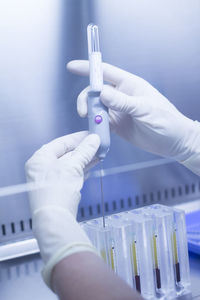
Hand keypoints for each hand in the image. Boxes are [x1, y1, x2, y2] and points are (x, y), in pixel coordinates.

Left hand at [25, 131, 99, 287]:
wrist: (55, 219)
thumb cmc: (56, 193)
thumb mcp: (72, 167)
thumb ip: (84, 151)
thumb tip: (94, 140)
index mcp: (40, 159)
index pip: (61, 142)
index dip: (77, 138)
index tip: (90, 135)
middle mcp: (43, 168)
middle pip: (66, 153)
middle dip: (83, 149)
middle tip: (97, 144)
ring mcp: (50, 179)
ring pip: (70, 164)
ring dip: (85, 159)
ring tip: (99, 153)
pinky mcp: (58, 189)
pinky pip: (71, 174)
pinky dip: (82, 169)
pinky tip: (92, 165)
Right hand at [67, 60, 199, 174]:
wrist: (173, 142)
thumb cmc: (166, 121)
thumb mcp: (145, 109)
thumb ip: (123, 102)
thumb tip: (102, 93)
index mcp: (130, 85)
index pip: (105, 72)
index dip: (88, 68)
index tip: (72, 66)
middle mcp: (121, 97)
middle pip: (95, 92)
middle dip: (86, 99)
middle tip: (84, 112)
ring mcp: (118, 111)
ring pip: (96, 108)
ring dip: (90, 114)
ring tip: (92, 123)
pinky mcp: (116, 126)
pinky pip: (100, 123)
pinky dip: (95, 126)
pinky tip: (95, 131)